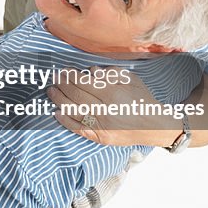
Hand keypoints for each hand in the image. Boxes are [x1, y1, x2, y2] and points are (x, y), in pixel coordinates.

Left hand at [47, 67, 182, 147]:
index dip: (72, 75)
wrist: (155, 126)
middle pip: (77, 95)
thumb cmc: (143, 100)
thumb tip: (91, 72)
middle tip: (55, 77)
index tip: (64, 70)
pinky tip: (57, 112)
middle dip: (63, 84)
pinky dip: (66, 121)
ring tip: (51, 91)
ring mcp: (102, 126)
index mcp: (113, 94)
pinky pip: (79, 129)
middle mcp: (106, 110)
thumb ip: (111, 74)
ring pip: (74, 111)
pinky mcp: (101, 137)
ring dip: (59, 100)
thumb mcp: (132, 80)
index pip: (85, 83)